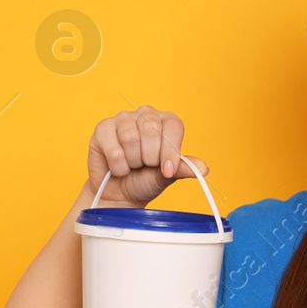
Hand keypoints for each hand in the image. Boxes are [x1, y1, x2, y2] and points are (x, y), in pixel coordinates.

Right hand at [87, 106, 206, 206]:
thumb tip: (203, 168)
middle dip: (150, 157)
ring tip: (132, 165)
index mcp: (166, 122)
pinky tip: (118, 166)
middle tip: (146, 166)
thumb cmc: (145, 179)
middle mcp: (145, 114)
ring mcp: (123, 119)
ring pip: (131, 138)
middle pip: (152, 130)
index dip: (171, 150)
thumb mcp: (168, 175)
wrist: (120, 193)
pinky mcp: (103, 128)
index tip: (167, 169)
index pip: (173, 125)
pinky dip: (118, 166)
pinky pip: (114, 149)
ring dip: (133, 162)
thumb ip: (184, 168)